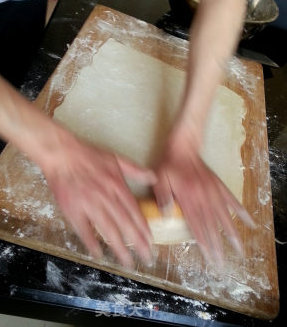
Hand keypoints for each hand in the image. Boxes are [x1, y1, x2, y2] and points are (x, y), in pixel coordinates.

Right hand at [40, 126, 155, 267]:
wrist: (62, 154)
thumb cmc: (88, 155)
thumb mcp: (116, 158)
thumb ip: (135, 170)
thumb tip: (153, 177)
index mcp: (118, 186)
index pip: (135, 212)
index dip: (144, 228)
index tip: (151, 242)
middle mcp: (107, 197)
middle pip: (125, 224)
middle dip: (138, 243)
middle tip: (147, 258)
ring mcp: (90, 205)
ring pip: (108, 230)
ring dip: (119, 248)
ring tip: (128, 262)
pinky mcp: (73, 210)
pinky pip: (84, 230)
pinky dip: (91, 242)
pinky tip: (99, 254)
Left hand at [154, 135, 254, 263]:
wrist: (184, 146)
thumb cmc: (169, 163)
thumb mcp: (159, 178)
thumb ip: (163, 197)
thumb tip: (167, 216)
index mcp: (188, 198)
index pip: (197, 225)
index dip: (204, 243)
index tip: (210, 258)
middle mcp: (203, 197)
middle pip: (212, 226)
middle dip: (218, 246)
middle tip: (223, 263)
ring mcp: (213, 191)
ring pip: (225, 217)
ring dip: (232, 234)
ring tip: (240, 249)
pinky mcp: (219, 185)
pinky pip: (232, 200)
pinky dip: (241, 212)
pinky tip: (249, 222)